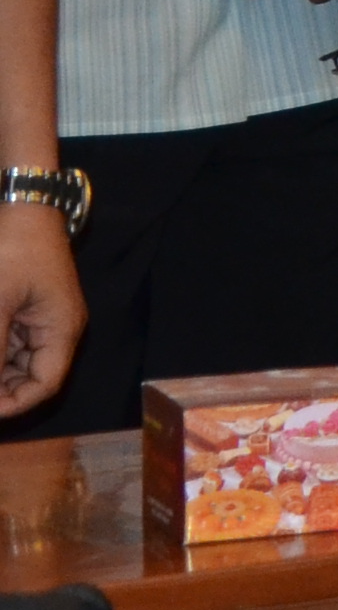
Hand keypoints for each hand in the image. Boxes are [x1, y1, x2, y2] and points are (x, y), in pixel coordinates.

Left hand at [0, 201, 77, 421]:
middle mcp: (56, 328)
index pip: (45, 384)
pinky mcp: (25, 306)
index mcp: (60, 329)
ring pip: (16, 360)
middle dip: (1, 386)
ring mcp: (40, 316)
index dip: (13, 403)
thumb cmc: (11, 252)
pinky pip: (9, 340)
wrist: (20, 206)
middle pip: (32, 375)